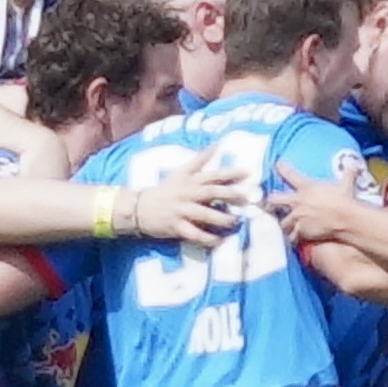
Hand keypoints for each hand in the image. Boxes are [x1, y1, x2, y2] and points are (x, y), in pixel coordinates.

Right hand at [122, 151, 256, 245]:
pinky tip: (218, 241)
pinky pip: (194, 234)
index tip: (248, 173)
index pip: (213, 174)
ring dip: (221, 219)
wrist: (139, 207)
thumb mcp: (181, 172)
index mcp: (190, 180)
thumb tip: (217, 144)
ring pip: (204, 214)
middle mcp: (187, 194)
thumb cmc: (165, 189)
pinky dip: (207, 239)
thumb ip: (200, 159)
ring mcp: (181, 210)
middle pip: (211, 192)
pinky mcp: (176, 226)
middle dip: (230, 195)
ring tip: (234, 222)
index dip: (231, 173)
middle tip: (246, 199)